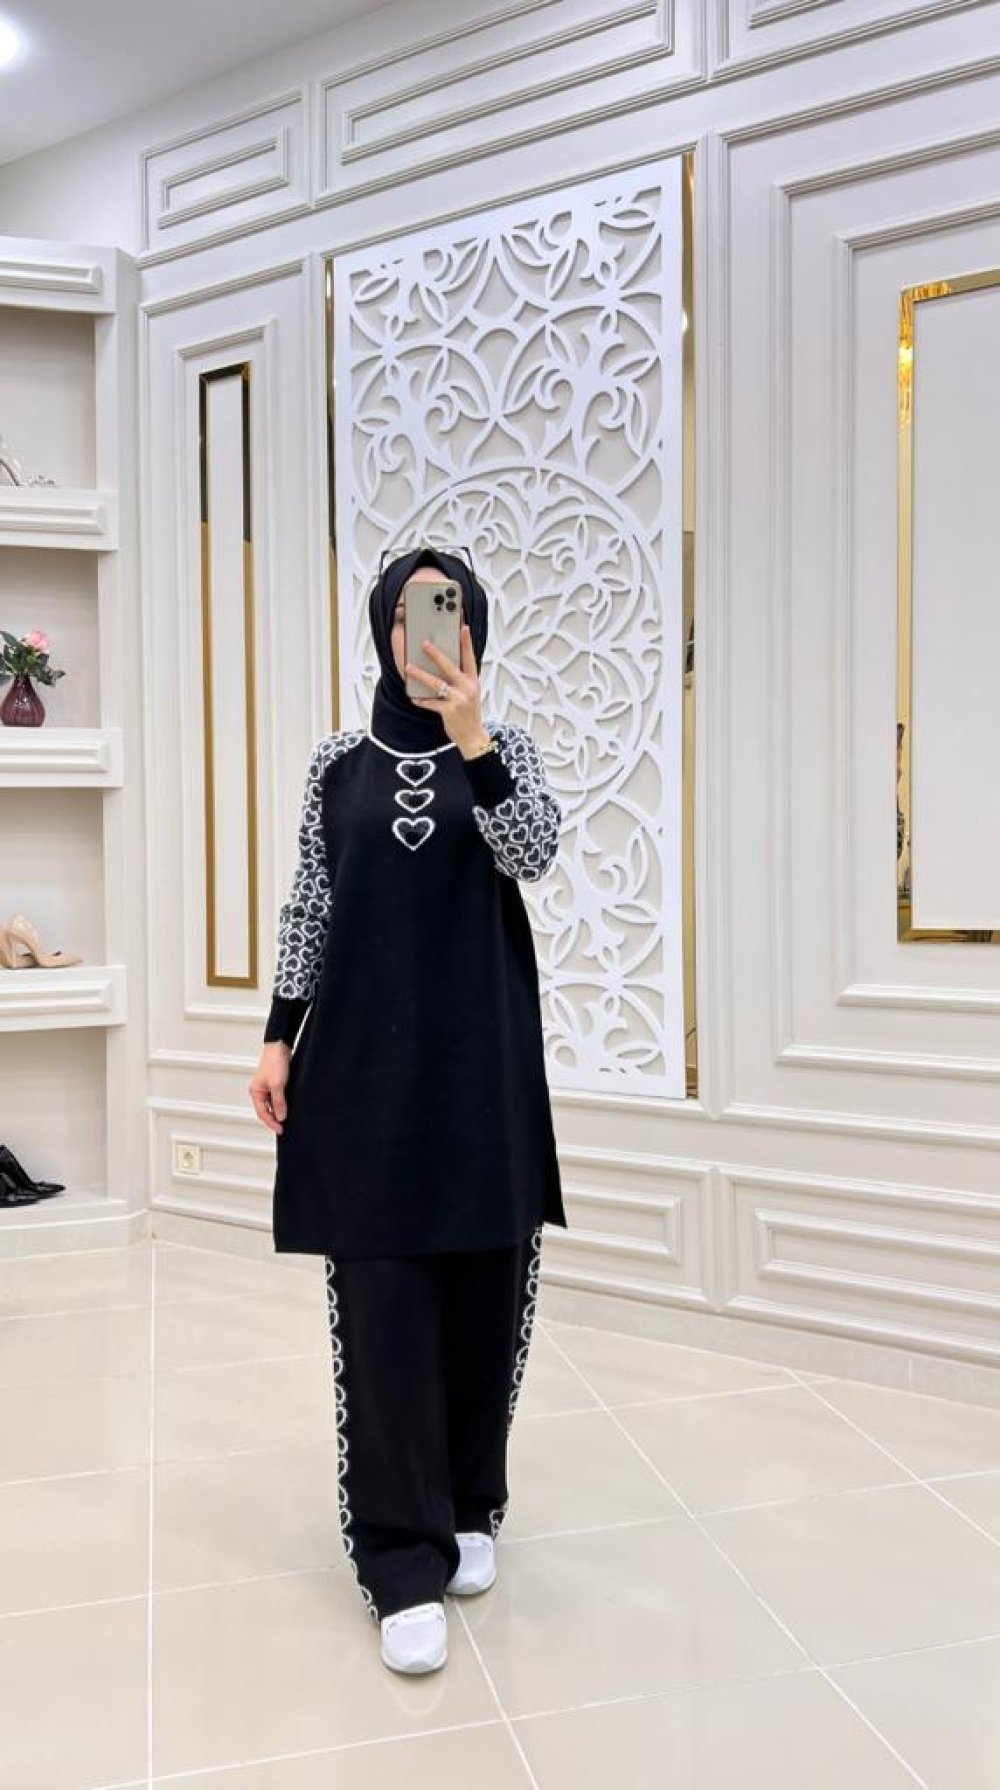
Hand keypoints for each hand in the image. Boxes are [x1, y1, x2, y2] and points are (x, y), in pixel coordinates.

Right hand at [248, 1043, 290, 1134]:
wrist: (280, 1046)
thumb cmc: (275, 1061)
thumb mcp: (277, 1085)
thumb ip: (278, 1102)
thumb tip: (281, 1116)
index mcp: (255, 1092)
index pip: (262, 1113)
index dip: (271, 1123)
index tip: (280, 1129)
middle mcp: (259, 1090)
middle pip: (265, 1110)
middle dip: (274, 1119)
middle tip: (284, 1127)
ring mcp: (267, 1087)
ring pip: (271, 1104)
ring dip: (278, 1111)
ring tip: (287, 1119)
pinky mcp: (275, 1083)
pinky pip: (277, 1098)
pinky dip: (281, 1104)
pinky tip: (289, 1106)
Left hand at [404, 623, 488, 754]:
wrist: (473, 736)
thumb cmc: (469, 712)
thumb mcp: (470, 693)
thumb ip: (460, 679)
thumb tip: (442, 665)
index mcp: (473, 681)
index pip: (470, 658)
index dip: (466, 643)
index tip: (462, 628)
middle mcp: (467, 688)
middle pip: (449, 667)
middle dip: (436, 654)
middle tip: (424, 643)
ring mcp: (458, 700)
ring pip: (436, 683)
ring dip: (420, 675)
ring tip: (409, 667)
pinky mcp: (449, 711)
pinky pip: (430, 702)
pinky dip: (421, 700)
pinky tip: (413, 696)